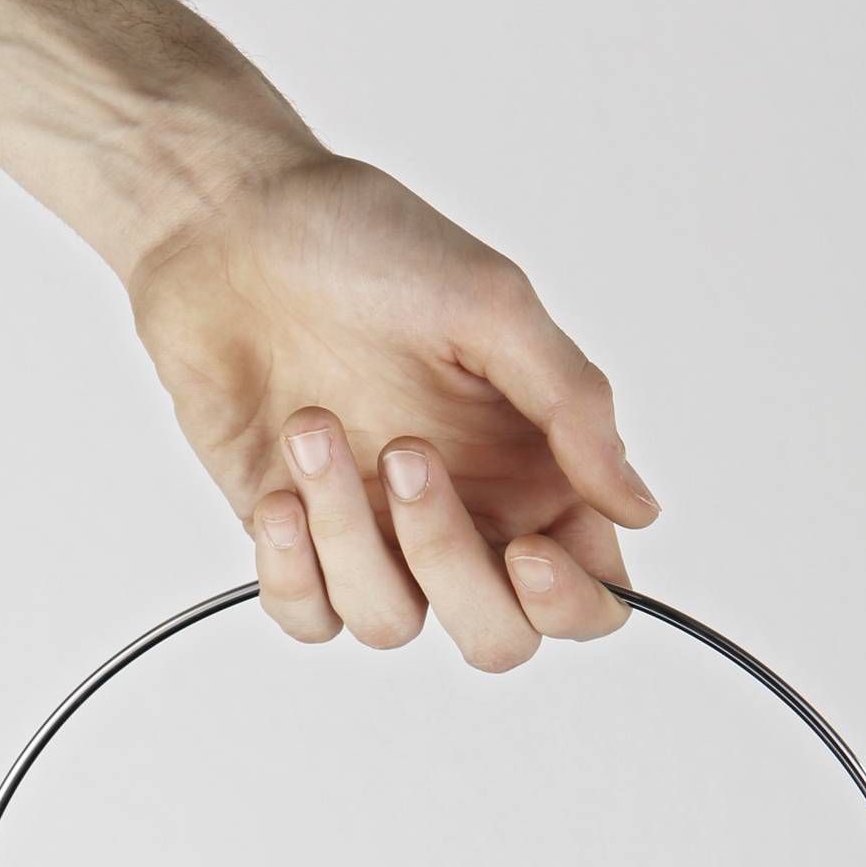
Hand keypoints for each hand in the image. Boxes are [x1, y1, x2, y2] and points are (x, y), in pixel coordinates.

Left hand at [129, 152, 657, 665]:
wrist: (228, 228)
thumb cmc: (362, 243)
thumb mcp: (492, 305)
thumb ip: (572, 407)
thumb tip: (637, 506)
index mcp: (531, 468)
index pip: (589, 591)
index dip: (571, 600)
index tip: (531, 550)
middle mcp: (462, 516)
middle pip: (498, 638)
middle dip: (454, 571)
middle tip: (410, 455)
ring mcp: (376, 537)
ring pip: (393, 626)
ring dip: (351, 533)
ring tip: (314, 425)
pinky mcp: (294, 543)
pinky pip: (309, 619)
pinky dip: (293, 568)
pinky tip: (277, 490)